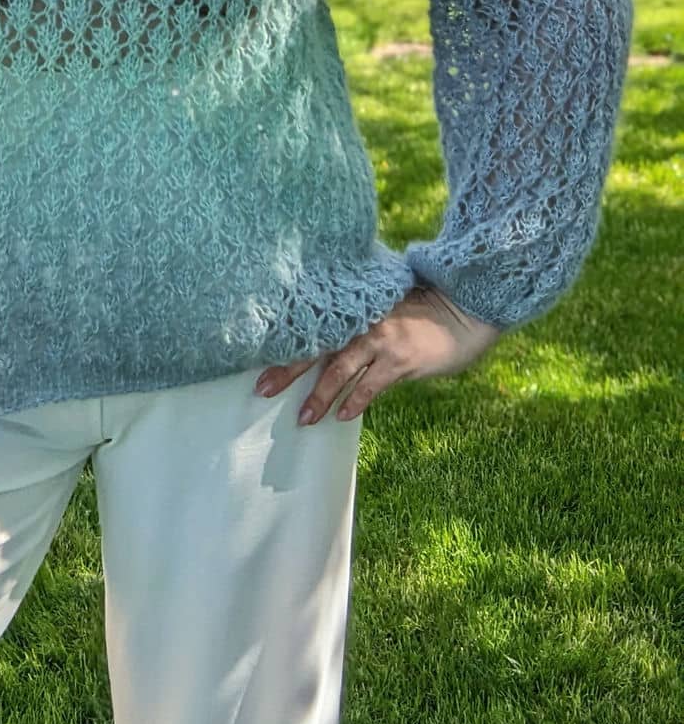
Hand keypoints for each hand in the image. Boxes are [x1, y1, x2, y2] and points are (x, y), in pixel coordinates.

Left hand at [255, 284, 504, 424]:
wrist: (462, 309)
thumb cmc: (423, 309)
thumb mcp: (386, 305)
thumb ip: (360, 318)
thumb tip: (332, 341)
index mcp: (355, 308)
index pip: (313, 326)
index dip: (286, 343)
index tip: (260, 359)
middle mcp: (362, 321)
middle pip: (316, 347)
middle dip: (288, 369)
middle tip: (262, 389)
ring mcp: (382, 339)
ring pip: (340, 369)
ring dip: (320, 395)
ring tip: (303, 418)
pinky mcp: (401, 359)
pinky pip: (372, 384)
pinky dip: (356, 401)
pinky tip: (343, 416)